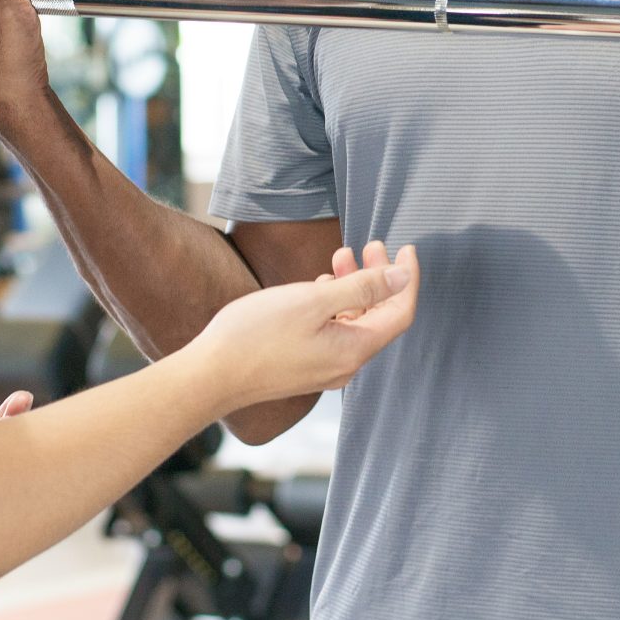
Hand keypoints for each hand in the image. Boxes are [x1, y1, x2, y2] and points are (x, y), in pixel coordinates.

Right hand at [195, 241, 420, 409]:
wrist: (211, 375)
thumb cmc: (257, 335)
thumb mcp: (313, 301)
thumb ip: (362, 287)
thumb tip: (402, 277)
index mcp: (354, 350)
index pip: (401, 312)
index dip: (408, 279)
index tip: (406, 248)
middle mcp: (345, 364)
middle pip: (378, 316)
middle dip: (379, 277)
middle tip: (370, 244)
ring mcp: (324, 368)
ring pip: (354, 322)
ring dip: (353, 287)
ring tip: (340, 257)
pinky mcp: (305, 366)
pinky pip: (333, 332)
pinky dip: (334, 305)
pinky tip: (319, 285)